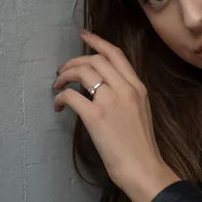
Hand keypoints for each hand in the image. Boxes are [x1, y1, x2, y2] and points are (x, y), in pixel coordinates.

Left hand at [53, 29, 180, 201]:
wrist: (143, 166)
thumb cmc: (140, 144)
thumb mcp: (141, 109)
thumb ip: (126, 93)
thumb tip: (103, 86)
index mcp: (137, 86)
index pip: (116, 54)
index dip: (97, 41)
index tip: (83, 35)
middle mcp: (125, 88)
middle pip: (95, 59)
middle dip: (74, 61)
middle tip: (63, 70)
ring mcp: (110, 101)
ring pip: (82, 71)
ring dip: (65, 75)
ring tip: (58, 85)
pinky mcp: (95, 116)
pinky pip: (71, 95)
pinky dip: (61, 96)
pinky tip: (59, 105)